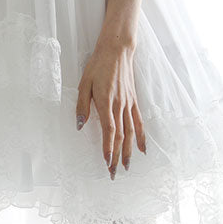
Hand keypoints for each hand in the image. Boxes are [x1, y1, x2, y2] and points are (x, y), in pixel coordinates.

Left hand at [75, 38, 146, 178]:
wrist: (117, 50)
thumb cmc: (98, 65)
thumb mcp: (84, 82)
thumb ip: (82, 105)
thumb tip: (80, 125)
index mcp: (106, 101)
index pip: (109, 129)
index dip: (108, 147)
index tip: (107, 162)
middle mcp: (119, 105)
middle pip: (120, 136)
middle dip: (117, 156)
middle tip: (113, 173)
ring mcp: (128, 104)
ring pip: (131, 132)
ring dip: (129, 151)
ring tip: (126, 166)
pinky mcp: (133, 101)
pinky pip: (138, 122)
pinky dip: (141, 137)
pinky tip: (142, 149)